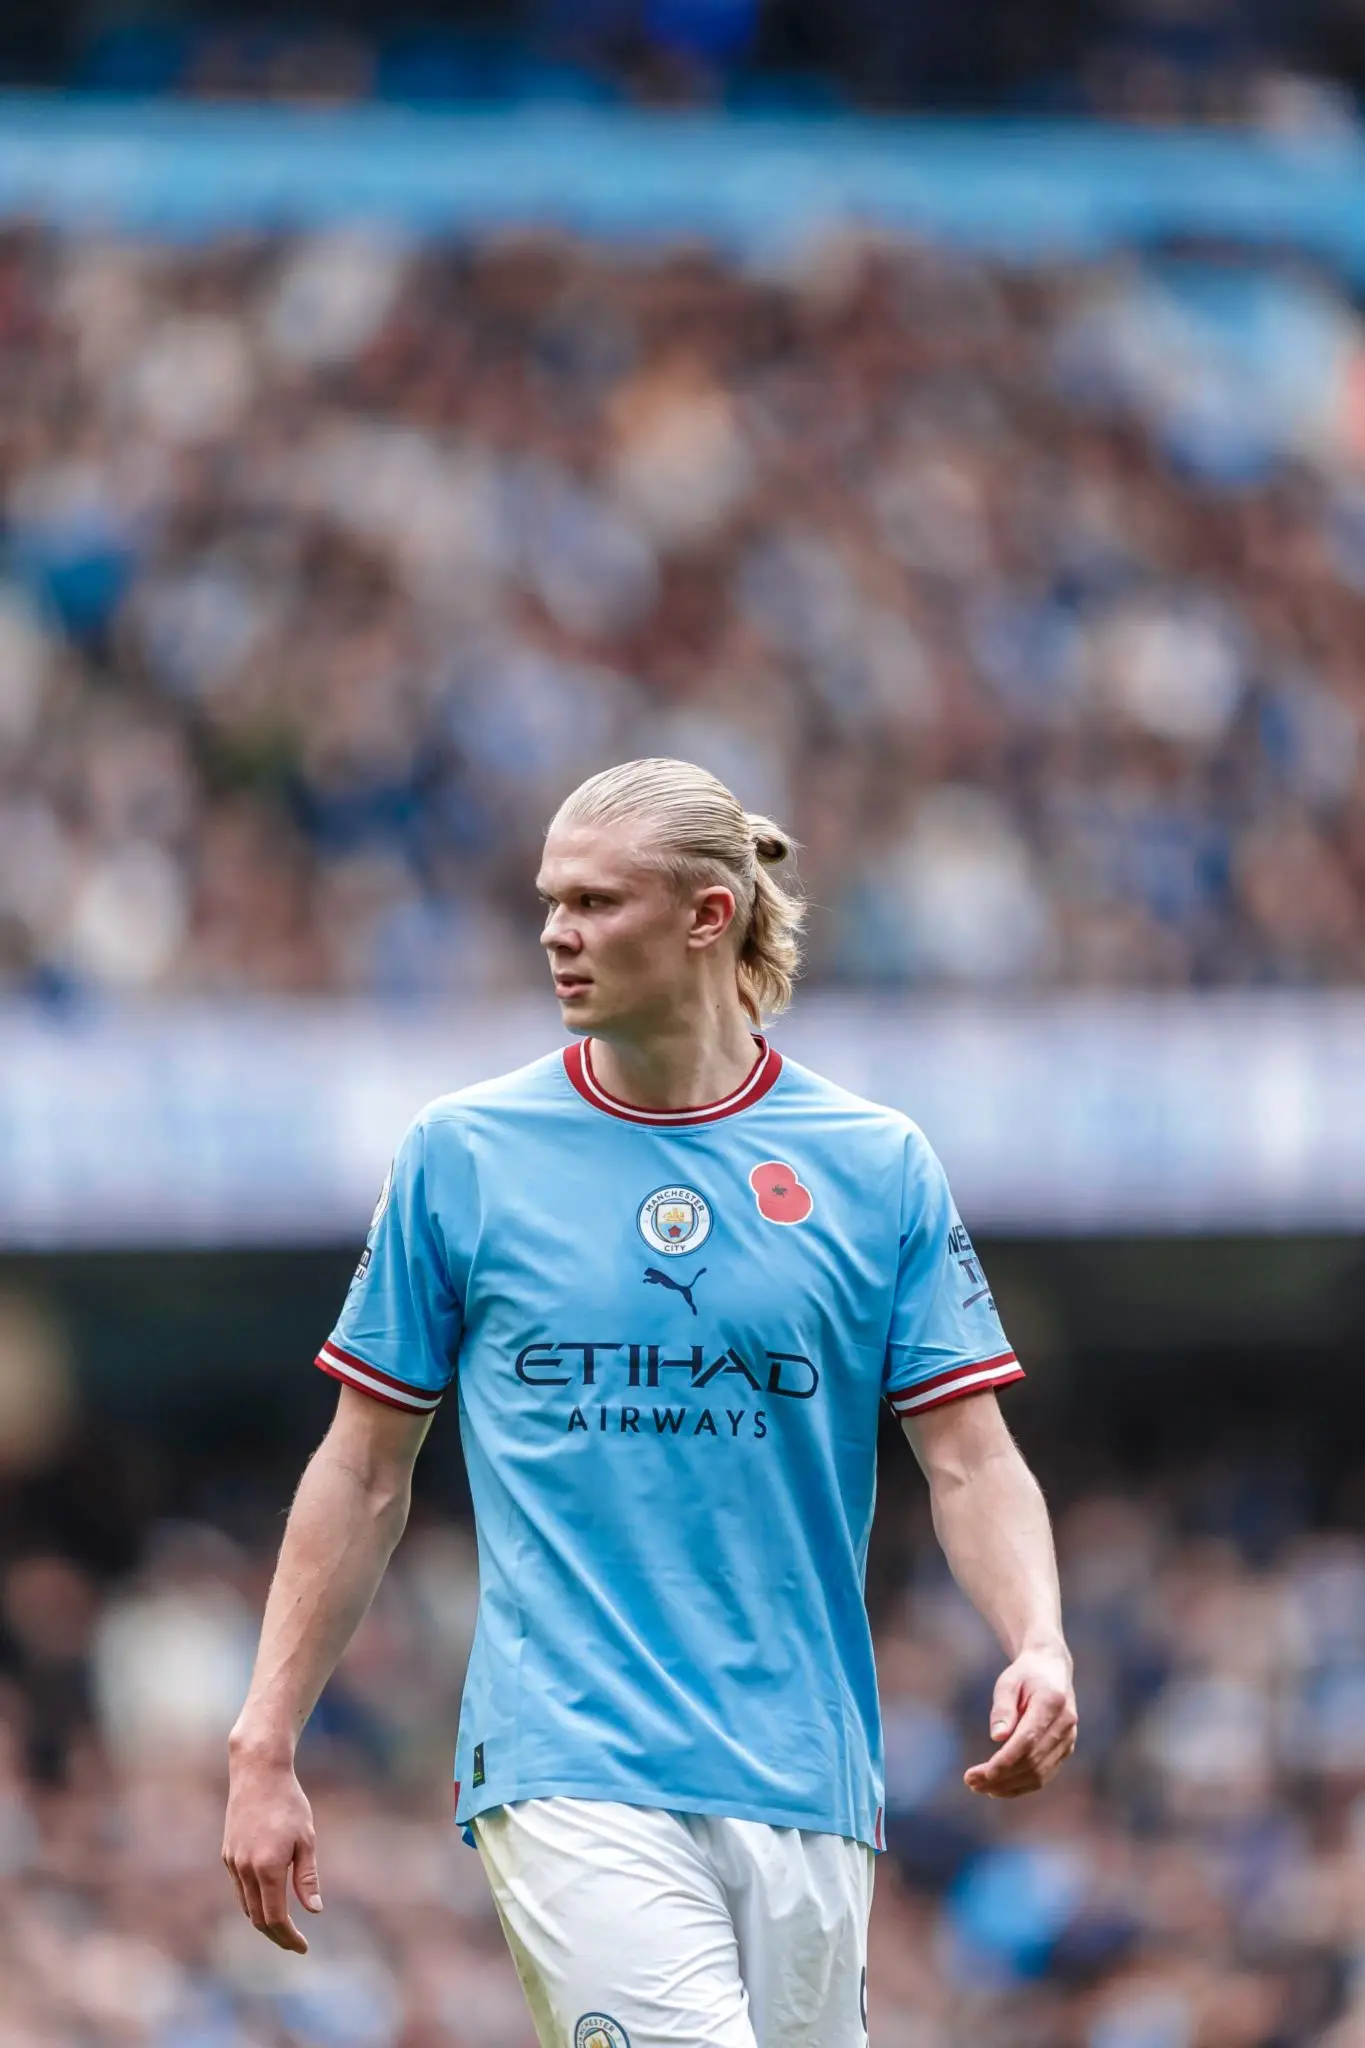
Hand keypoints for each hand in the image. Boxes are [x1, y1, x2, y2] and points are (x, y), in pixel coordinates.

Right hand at [222, 1739, 322, 1953]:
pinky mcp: (227, 1854)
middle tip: (295, 1944)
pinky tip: (267, 1901)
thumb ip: (307, 1878)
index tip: (303, 1947)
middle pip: (258, 1919)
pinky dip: (252, 1902)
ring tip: (283, 1929)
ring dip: (263, 1922)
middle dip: (276, 1936)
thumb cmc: (289, 1804)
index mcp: (267, 1868)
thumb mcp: (306, 1839)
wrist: (258, 1773)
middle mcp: (245, 1870)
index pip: (276, 1917)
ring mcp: (233, 1862)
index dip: (289, 1937)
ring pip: (246, 1905)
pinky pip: (239, 1889)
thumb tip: (314, 1911)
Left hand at [964, 1642, 1076, 1798]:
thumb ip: (1003, 1708)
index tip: (983, 1774)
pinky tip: (998, 1788)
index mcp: (1052, 1702)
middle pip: (1033, 1761)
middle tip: (971, 1782)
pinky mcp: (1066, 1749)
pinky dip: (1021, 1785)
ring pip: (1039, 1774)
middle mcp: (1065, 1724)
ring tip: (979, 1787)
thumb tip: (997, 1738)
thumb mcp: (1007, 1682)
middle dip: (1001, 1777)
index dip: (1006, 1760)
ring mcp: (1069, 1739)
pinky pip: (1044, 1775)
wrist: (1052, 1670)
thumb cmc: (1024, 1675)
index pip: (1028, 1740)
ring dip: (1009, 1786)